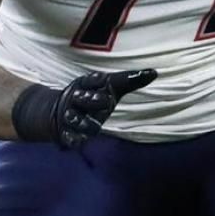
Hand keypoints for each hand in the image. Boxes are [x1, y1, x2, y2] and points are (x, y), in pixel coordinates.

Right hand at [12, 68, 155, 147]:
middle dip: (91, 99)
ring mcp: (70, 116)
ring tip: (81, 121)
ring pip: (74, 118)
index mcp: (87, 86)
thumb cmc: (93, 98)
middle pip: (83, 98)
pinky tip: (77, 142)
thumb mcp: (109, 87)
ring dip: (79, 120)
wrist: (60, 113)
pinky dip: (72, 140)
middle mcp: (78, 100)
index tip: (101, 78)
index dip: (97, 80)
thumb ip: (129, 81)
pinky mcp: (65, 133)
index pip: (92, 81)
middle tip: (102, 99)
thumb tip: (154, 72)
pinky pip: (68, 137)